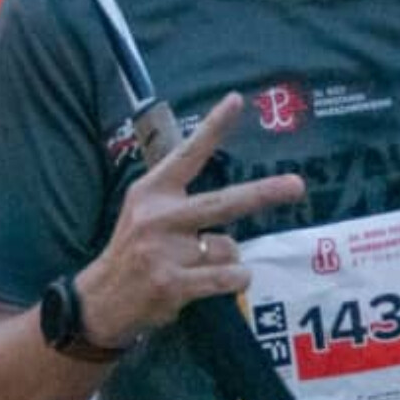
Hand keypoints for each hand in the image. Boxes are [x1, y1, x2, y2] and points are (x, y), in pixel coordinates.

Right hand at [75, 93, 304, 348]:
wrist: (102, 298)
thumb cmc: (134, 249)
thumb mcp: (143, 210)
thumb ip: (176, 195)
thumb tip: (225, 186)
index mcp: (151, 191)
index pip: (188, 154)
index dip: (213, 127)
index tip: (236, 100)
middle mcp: (158, 216)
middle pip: (222, 202)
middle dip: (263, 193)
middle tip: (297, 185)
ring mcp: (166, 251)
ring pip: (229, 247)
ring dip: (228, 258)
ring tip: (200, 265)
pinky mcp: (175, 284)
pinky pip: (228, 278)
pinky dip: (232, 280)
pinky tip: (212, 282)